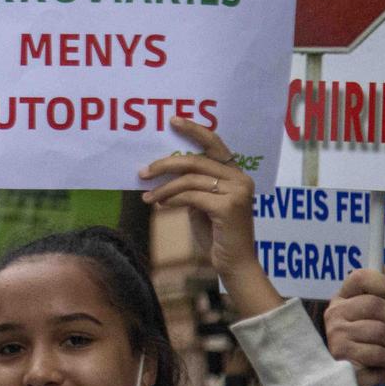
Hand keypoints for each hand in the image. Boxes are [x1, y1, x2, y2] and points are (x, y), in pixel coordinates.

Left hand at [140, 118, 281, 317]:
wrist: (234, 264)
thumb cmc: (216, 234)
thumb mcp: (202, 203)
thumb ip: (192, 185)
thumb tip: (163, 169)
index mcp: (236, 174)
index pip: (215, 144)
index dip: (194, 130)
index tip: (173, 121)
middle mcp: (241, 179)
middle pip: (197, 160)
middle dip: (166, 164)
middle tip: (144, 171)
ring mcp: (238, 192)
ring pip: (190, 179)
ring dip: (163, 187)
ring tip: (147, 196)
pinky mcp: (229, 207)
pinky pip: (191, 196)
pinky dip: (171, 199)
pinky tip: (159, 205)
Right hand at [325, 268, 384, 385]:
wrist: (362, 372)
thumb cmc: (372, 340)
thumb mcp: (380, 314)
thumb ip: (380, 292)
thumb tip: (382, 266)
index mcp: (343, 298)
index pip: (360, 277)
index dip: (381, 284)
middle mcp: (335, 313)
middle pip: (377, 305)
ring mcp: (336, 335)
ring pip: (382, 332)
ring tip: (380, 349)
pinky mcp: (342, 357)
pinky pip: (380, 354)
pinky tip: (374, 362)